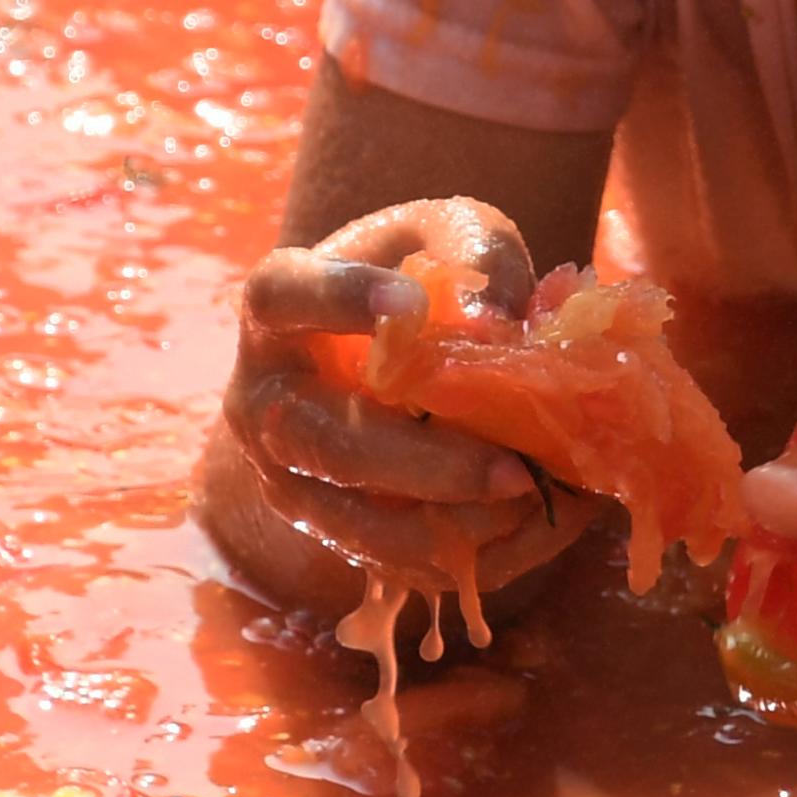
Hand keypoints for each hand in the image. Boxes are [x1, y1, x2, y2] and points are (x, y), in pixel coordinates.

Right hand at [219, 200, 589, 599]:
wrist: (370, 357)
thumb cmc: (417, 280)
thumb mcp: (448, 234)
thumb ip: (472, 256)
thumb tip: (491, 323)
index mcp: (276, 308)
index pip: (284, 295)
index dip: (339, 300)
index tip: (410, 305)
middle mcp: (264, 399)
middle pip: (325, 441)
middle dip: (424, 463)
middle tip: (512, 469)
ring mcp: (287, 475)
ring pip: (355, 521)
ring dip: (449, 523)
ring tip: (531, 499)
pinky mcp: (328, 528)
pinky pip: (391, 562)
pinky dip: (465, 553)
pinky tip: (533, 522)